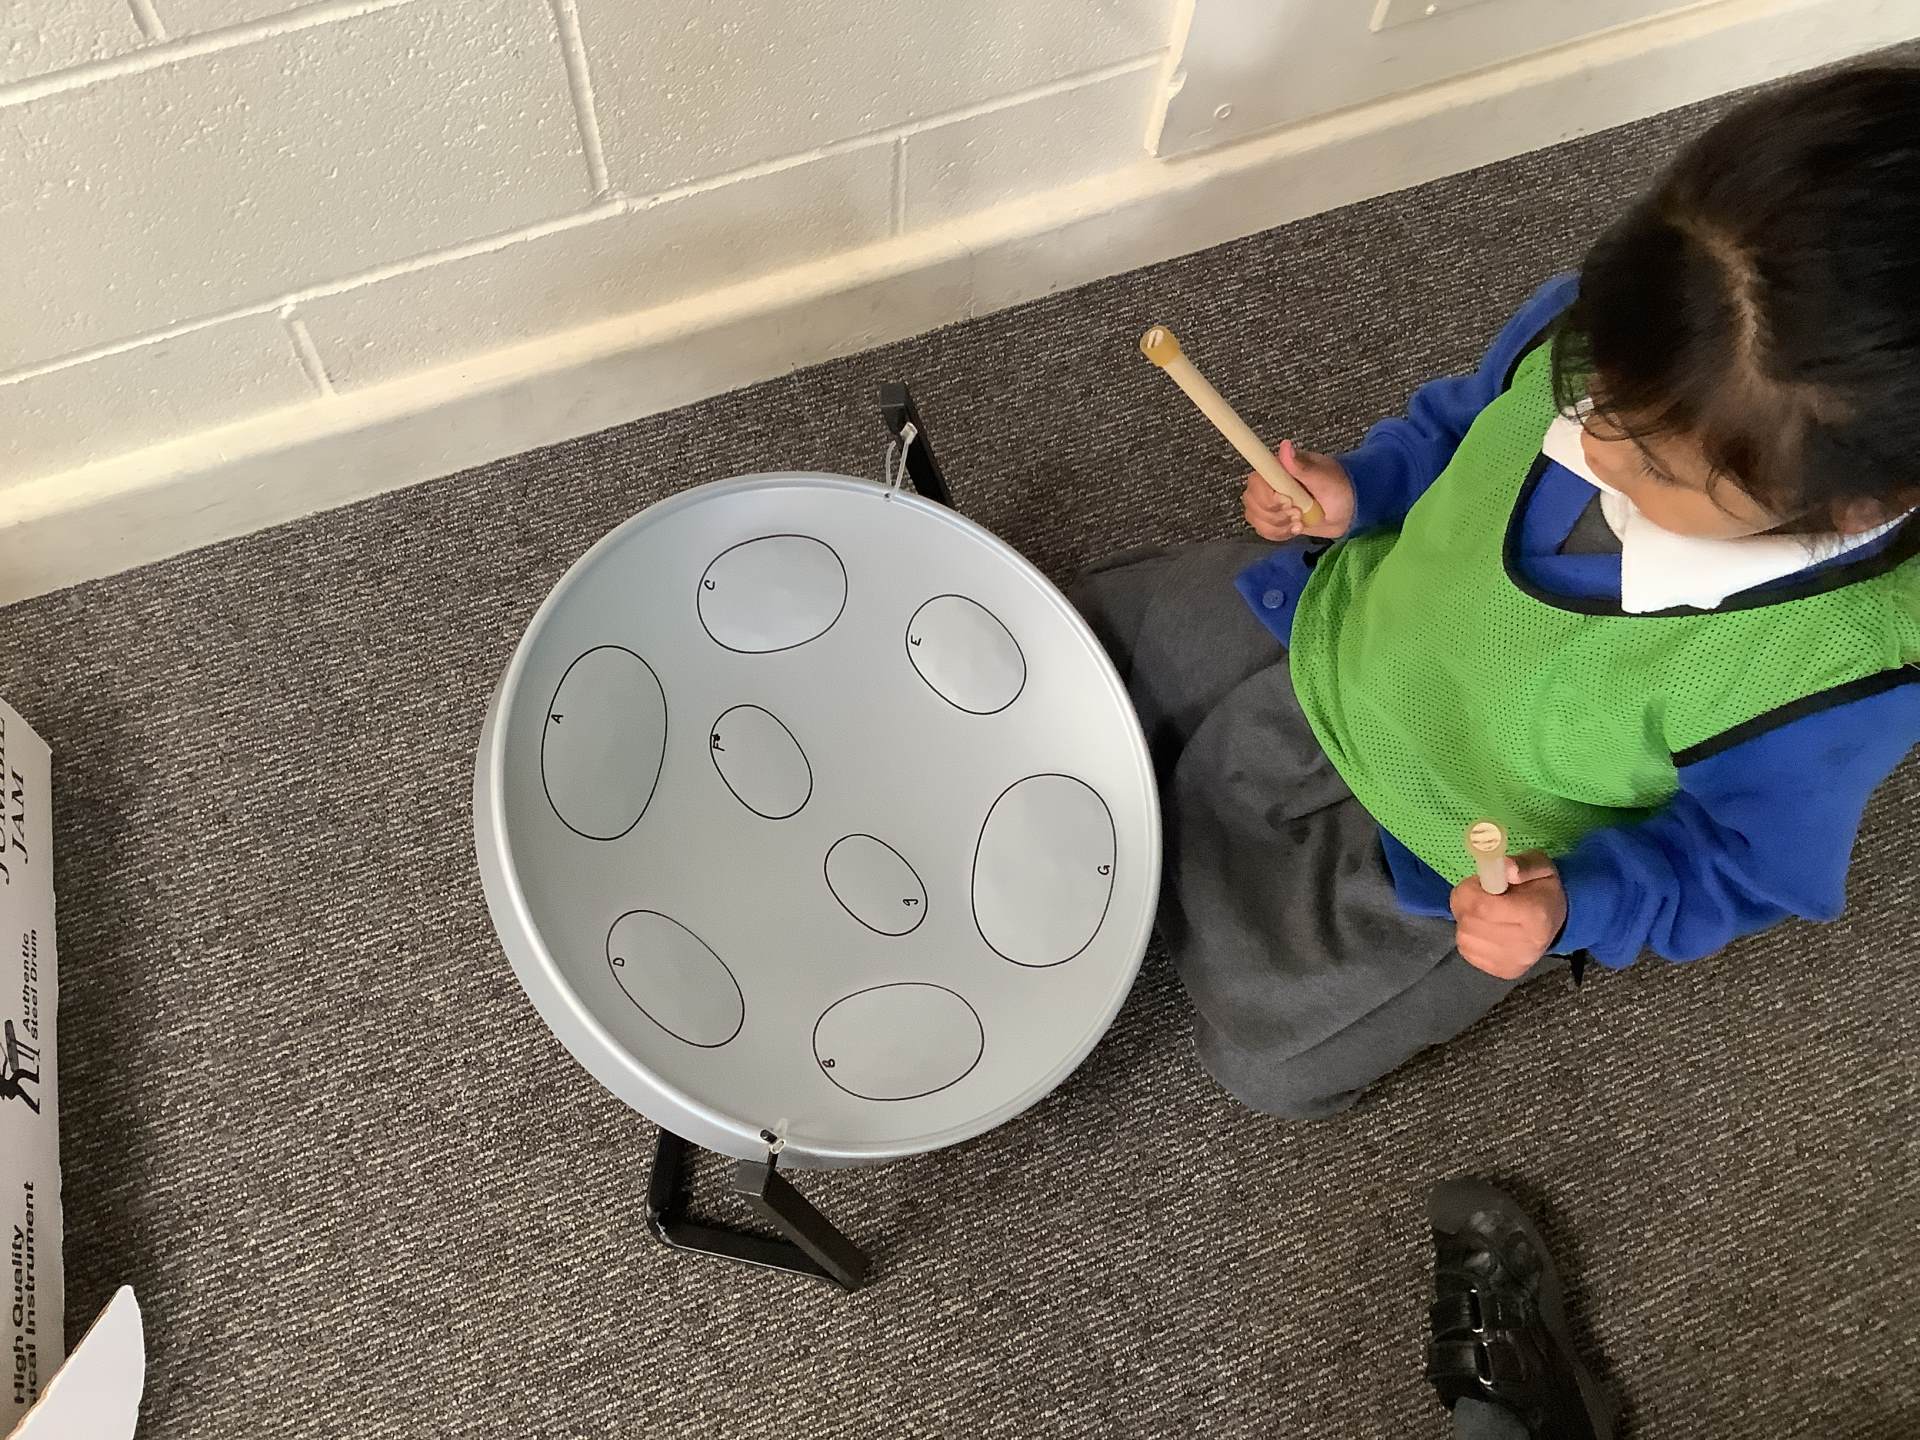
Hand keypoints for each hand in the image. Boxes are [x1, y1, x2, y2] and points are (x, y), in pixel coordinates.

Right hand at [1241, 440, 1355, 540]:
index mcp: (1278, 469)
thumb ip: (1301, 466)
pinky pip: (1264, 530)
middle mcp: (1268, 484)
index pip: (1256, 482)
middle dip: (1276, 514)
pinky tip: (1296, 528)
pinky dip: (1280, 533)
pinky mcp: (1273, 519)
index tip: (1288, 502)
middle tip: (1299, 514)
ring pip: (1256, 519)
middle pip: (1252, 503)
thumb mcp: (1323, 477)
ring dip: (1279, 525)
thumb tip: (1285, 446)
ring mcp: (1269, 503)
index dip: (1267, 497)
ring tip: (1300, 521)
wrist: (1348, 507)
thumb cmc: (1338, 487)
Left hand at [1449, 852, 1566, 979]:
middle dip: (1465, 904)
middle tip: (1479, 895)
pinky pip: (1468, 951)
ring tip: (1482, 912)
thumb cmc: (1543, 889)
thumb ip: (1521, 865)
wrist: (1556, 919)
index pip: (1482, 907)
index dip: (1469, 891)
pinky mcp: (1505, 971)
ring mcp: (1515, 962)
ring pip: (1465, 939)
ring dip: (1465, 921)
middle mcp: (1526, 945)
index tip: (1477, 882)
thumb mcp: (1539, 865)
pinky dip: (1470, 937)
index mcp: (1536, 916)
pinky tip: (1484, 928)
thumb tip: (1505, 867)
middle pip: (1470, 924)